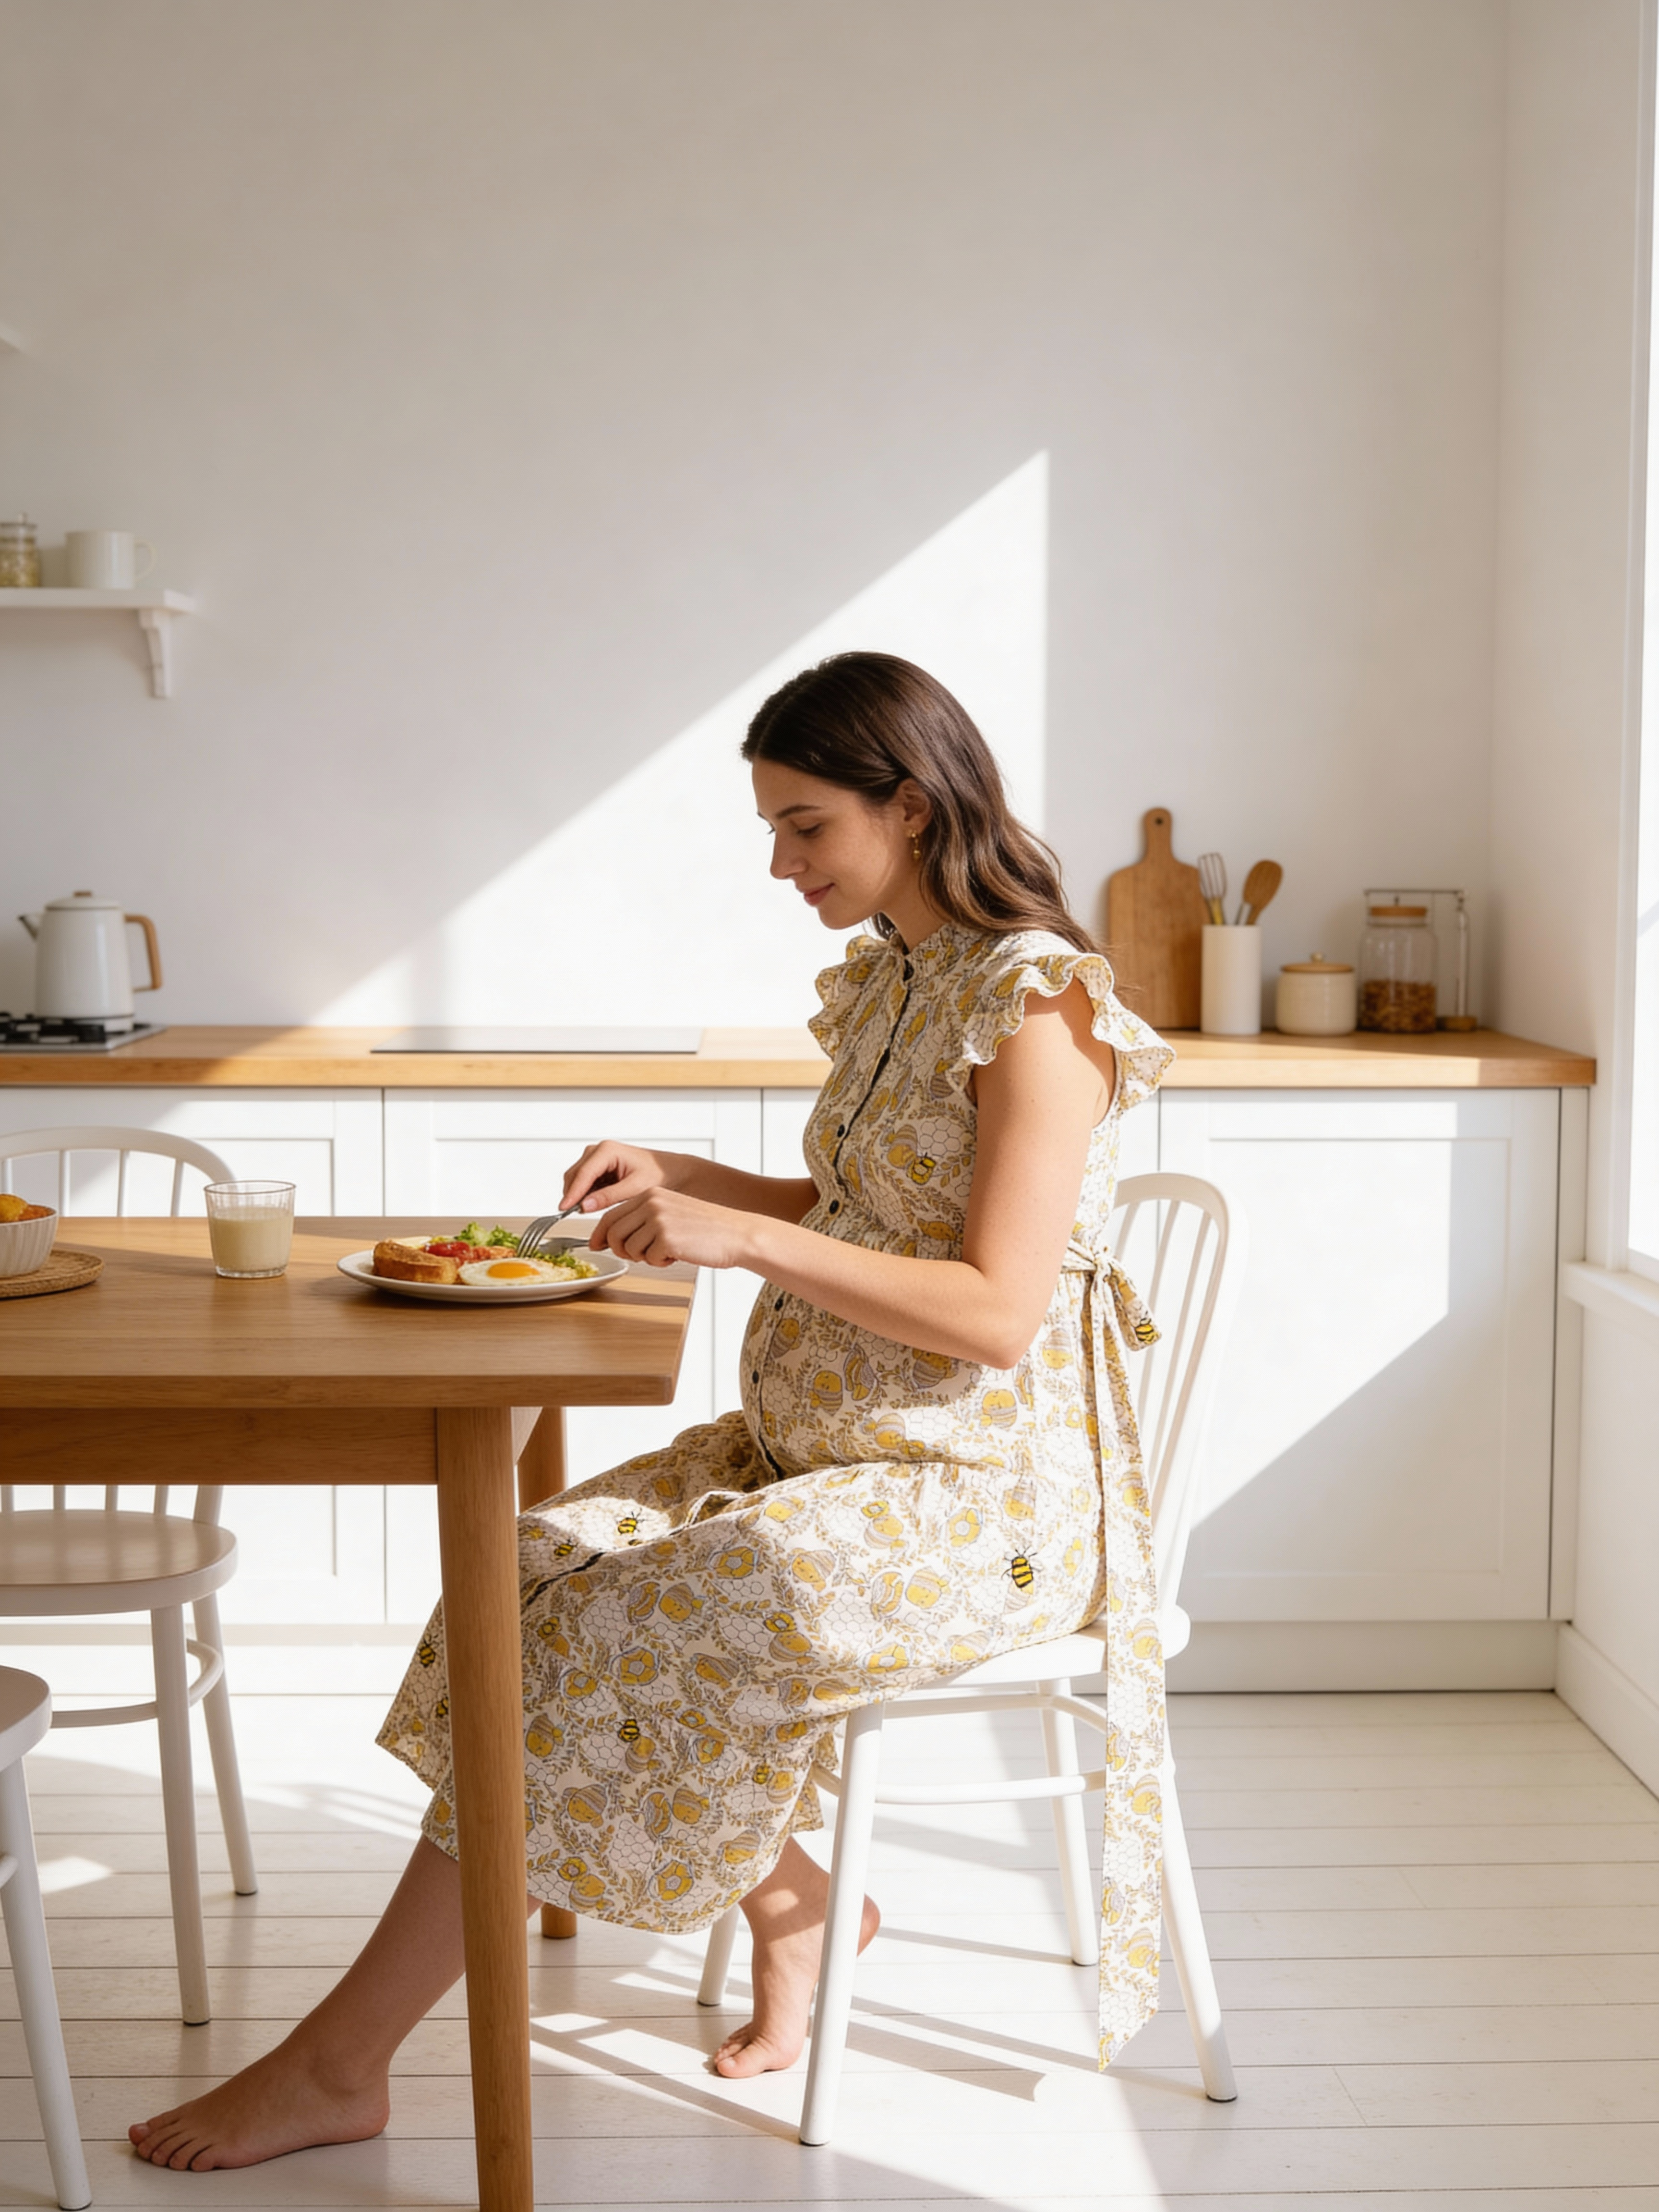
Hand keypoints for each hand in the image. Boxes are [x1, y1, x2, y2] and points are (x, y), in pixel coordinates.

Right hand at [561, 1140, 680, 1213]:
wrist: (669, 1171)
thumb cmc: (658, 1174)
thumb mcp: (635, 1188)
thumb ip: (609, 1197)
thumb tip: (585, 1205)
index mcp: (607, 1150)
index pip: (583, 1173)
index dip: (572, 1193)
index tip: (564, 1208)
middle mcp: (599, 1151)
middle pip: (574, 1175)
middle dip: (573, 1194)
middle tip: (574, 1214)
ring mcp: (597, 1158)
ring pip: (576, 1179)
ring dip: (578, 1195)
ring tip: (588, 1211)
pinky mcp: (598, 1167)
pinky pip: (584, 1182)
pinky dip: (585, 1194)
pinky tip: (595, 1204)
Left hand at [590, 1188, 756, 1269]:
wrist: (736, 1233)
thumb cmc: (704, 1228)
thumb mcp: (669, 1214)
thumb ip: (641, 1221)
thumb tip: (605, 1240)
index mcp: (650, 1194)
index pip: (611, 1215)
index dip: (600, 1234)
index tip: (595, 1245)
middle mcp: (651, 1203)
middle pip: (614, 1233)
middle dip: (622, 1250)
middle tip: (642, 1255)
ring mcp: (658, 1219)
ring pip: (629, 1248)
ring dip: (646, 1257)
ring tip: (668, 1251)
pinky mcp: (667, 1238)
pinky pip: (648, 1259)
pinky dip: (661, 1262)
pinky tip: (679, 1254)